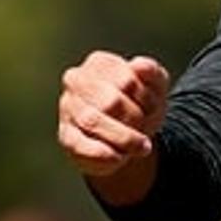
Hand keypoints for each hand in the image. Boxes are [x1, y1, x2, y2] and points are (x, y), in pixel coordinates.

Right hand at [57, 51, 169, 182]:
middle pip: (111, 102)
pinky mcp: (65, 135)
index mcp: (99, 63)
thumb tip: (138, 65)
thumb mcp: (155, 87)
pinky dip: (104, 154)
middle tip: (146, 129)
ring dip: (123, 138)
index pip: (127, 81)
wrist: (128, 136)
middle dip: (135, 120)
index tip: (154, 109)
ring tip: (141, 146)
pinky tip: (119, 157)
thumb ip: (152, 72)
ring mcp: (67, 107)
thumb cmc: (140, 104)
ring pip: (93, 122)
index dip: (147, 100)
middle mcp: (77, 81)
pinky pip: (81, 146)